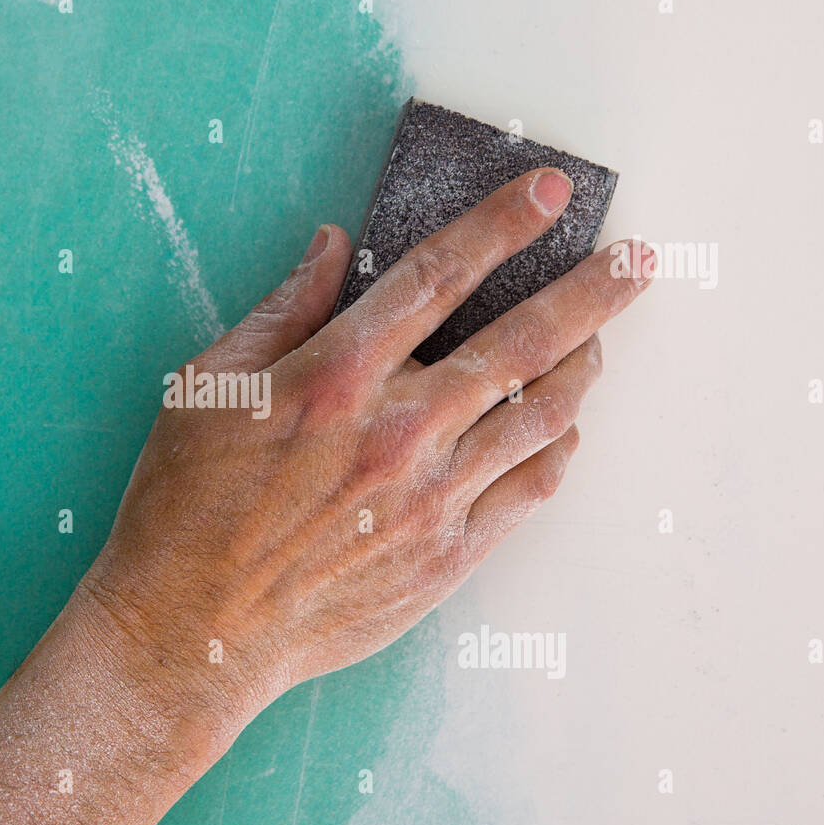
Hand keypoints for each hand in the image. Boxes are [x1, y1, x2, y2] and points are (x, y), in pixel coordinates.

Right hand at [79, 168, 653, 727]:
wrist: (194, 631)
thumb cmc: (184, 506)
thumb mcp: (205, 387)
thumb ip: (281, 310)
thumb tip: (332, 246)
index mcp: (336, 376)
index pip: (439, 275)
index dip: (502, 224)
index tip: (551, 192)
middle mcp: (398, 430)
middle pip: (522, 341)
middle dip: (592, 292)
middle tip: (639, 262)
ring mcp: (432, 498)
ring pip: (541, 416)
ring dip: (583, 366)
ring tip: (599, 340)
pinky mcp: (446, 558)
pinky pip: (530, 490)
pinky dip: (558, 448)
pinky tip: (563, 429)